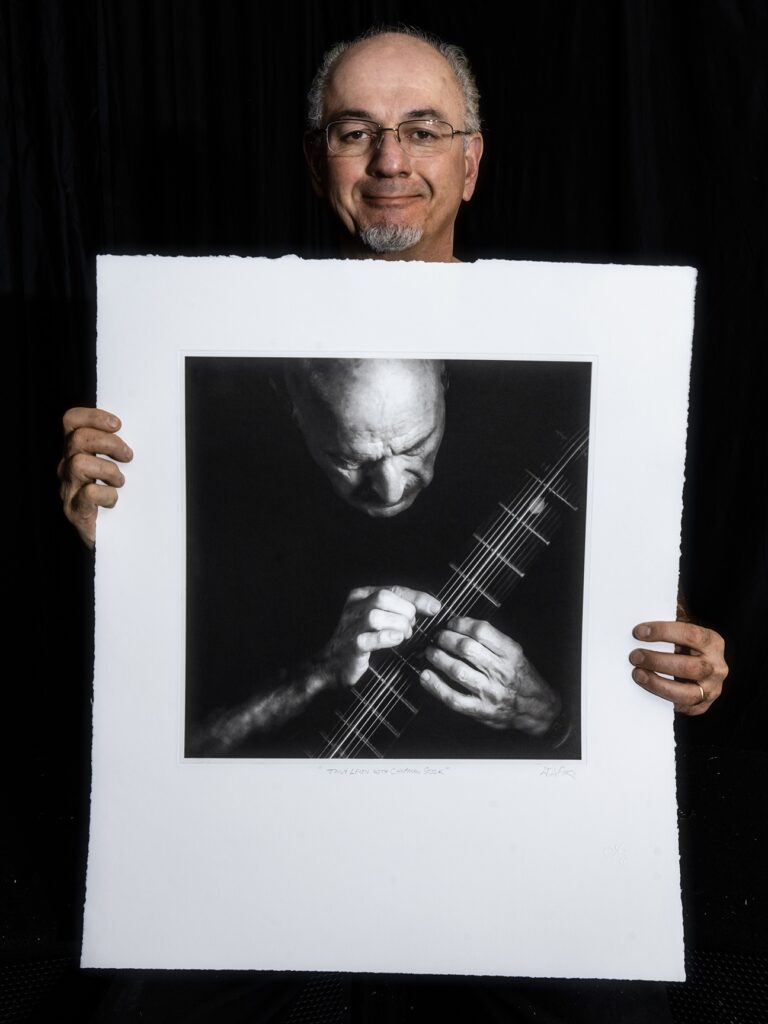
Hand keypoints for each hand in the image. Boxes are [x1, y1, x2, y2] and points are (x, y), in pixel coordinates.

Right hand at [58, 408, 132, 548]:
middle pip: (78, 439)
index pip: (71, 421)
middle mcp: (67, 468)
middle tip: (129, 456)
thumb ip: (121, 448)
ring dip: (108, 469)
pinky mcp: (76, 511)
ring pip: (79, 463)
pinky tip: (114, 501)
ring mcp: (69, 490)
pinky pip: (90, 494)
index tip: (118, 424)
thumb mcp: (121, 466)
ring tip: (120, 482)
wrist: (116, 540)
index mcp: (77, 452)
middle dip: (109, 443)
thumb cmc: (122, 498)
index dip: (93, 416)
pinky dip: (107, 494)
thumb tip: (147, 429)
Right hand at [321, 586, 440, 687]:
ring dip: (397, 625)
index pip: (393, 588)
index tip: (435, 607)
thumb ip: (397, 609)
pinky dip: (387, 637)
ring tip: (403, 635)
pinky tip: (396, 640)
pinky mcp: (352, 647)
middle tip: (411, 627)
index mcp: (361, 596)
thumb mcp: (377, 619)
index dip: (417, 597)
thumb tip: (430, 606)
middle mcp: (354, 608)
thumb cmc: (360, 640)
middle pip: (384, 597)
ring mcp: (351, 627)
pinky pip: (370, 638)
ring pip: (376, 615)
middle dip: (405, 611)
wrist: (331, 666)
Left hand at [420, 617, 559, 734]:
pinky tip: (425, 677)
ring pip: (458, 671)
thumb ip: (493, 641)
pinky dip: (436, 687)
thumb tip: (463, 626)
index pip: (481, 631)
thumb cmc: (522, 677)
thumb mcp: (515, 653)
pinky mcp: (480, 709)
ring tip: (430, 652)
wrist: (537, 709)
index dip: (461, 624)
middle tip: (437, 637)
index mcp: (510, 653)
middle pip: (466, 649)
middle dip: (445, 639)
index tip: (451, 623)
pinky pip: (453, 698)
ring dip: (438, 658)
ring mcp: (489, 691)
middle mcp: (500, 671)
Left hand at [629, 621, 727, 714]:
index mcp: (713, 642)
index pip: (691, 635)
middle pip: (688, 667)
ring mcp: (712, 688)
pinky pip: (684, 707)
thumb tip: (643, 625)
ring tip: (638, 674)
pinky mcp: (703, 704)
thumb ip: (669, 622)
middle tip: (635, 656)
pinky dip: (665, 700)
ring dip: (658, 684)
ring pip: (687, 693)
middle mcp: (716, 666)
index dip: (663, 632)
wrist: (701, 663)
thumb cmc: (686, 643)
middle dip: (658, 661)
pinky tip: (649, 691)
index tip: (639, 632)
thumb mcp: (683, 627)